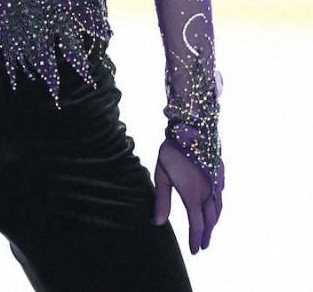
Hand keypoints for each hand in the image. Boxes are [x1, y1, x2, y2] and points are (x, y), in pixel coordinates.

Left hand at [151, 138, 224, 254]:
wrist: (192, 127)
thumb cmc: (172, 150)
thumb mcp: (162, 175)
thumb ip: (162, 200)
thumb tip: (157, 223)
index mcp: (193, 195)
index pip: (196, 225)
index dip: (195, 240)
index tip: (195, 251)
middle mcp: (208, 192)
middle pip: (210, 220)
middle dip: (206, 234)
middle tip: (203, 245)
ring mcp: (217, 182)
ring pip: (219, 208)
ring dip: (214, 222)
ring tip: (209, 229)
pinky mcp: (221, 172)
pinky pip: (222, 194)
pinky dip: (218, 205)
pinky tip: (215, 204)